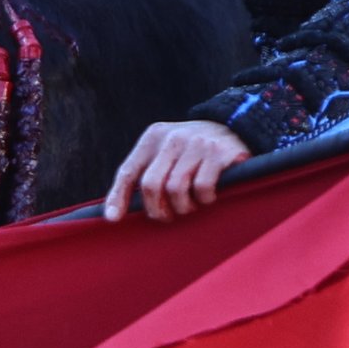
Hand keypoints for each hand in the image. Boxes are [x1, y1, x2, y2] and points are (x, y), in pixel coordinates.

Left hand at [103, 118, 249, 221]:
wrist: (235, 128)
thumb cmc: (194, 152)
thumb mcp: (167, 153)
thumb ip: (147, 173)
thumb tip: (116, 212)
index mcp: (153, 137)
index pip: (128, 171)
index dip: (118, 197)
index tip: (113, 219)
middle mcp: (172, 138)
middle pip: (150, 185)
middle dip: (157, 209)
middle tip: (167, 216)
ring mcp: (196, 144)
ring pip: (176, 189)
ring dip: (183, 207)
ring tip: (190, 206)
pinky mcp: (219, 153)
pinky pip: (202, 187)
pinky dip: (203, 199)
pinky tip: (208, 197)